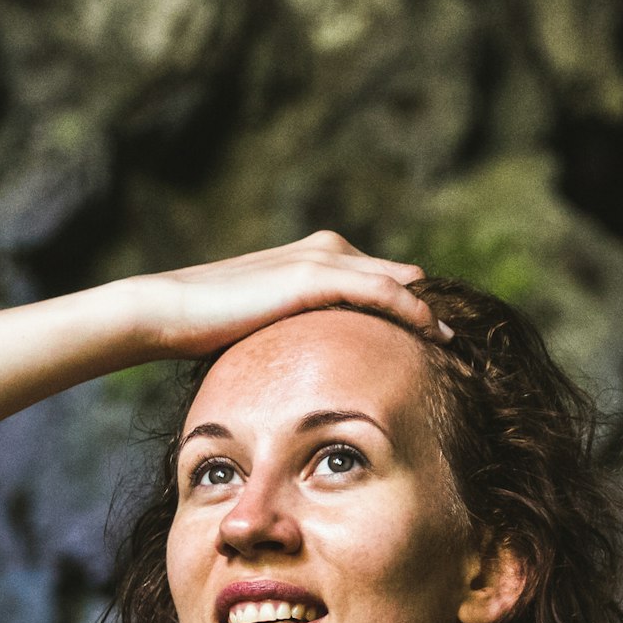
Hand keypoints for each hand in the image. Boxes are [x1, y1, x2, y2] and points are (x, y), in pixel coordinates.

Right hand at [120, 230, 445, 358]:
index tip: (428, 340)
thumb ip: (293, 337)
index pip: (373, 280)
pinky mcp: (313, 275)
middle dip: (421, 306)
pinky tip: (430, 330)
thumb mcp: (263, 333)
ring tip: (451, 340)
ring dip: (424, 309)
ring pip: (392, 281)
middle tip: (451, 341)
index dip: (402, 308)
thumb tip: (308, 372)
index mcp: (312, 259)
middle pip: (391, 276)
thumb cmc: (206, 329)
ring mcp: (320, 259)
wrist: (171, 312)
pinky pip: (378, 290)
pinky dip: (408, 309)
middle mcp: (322, 250)